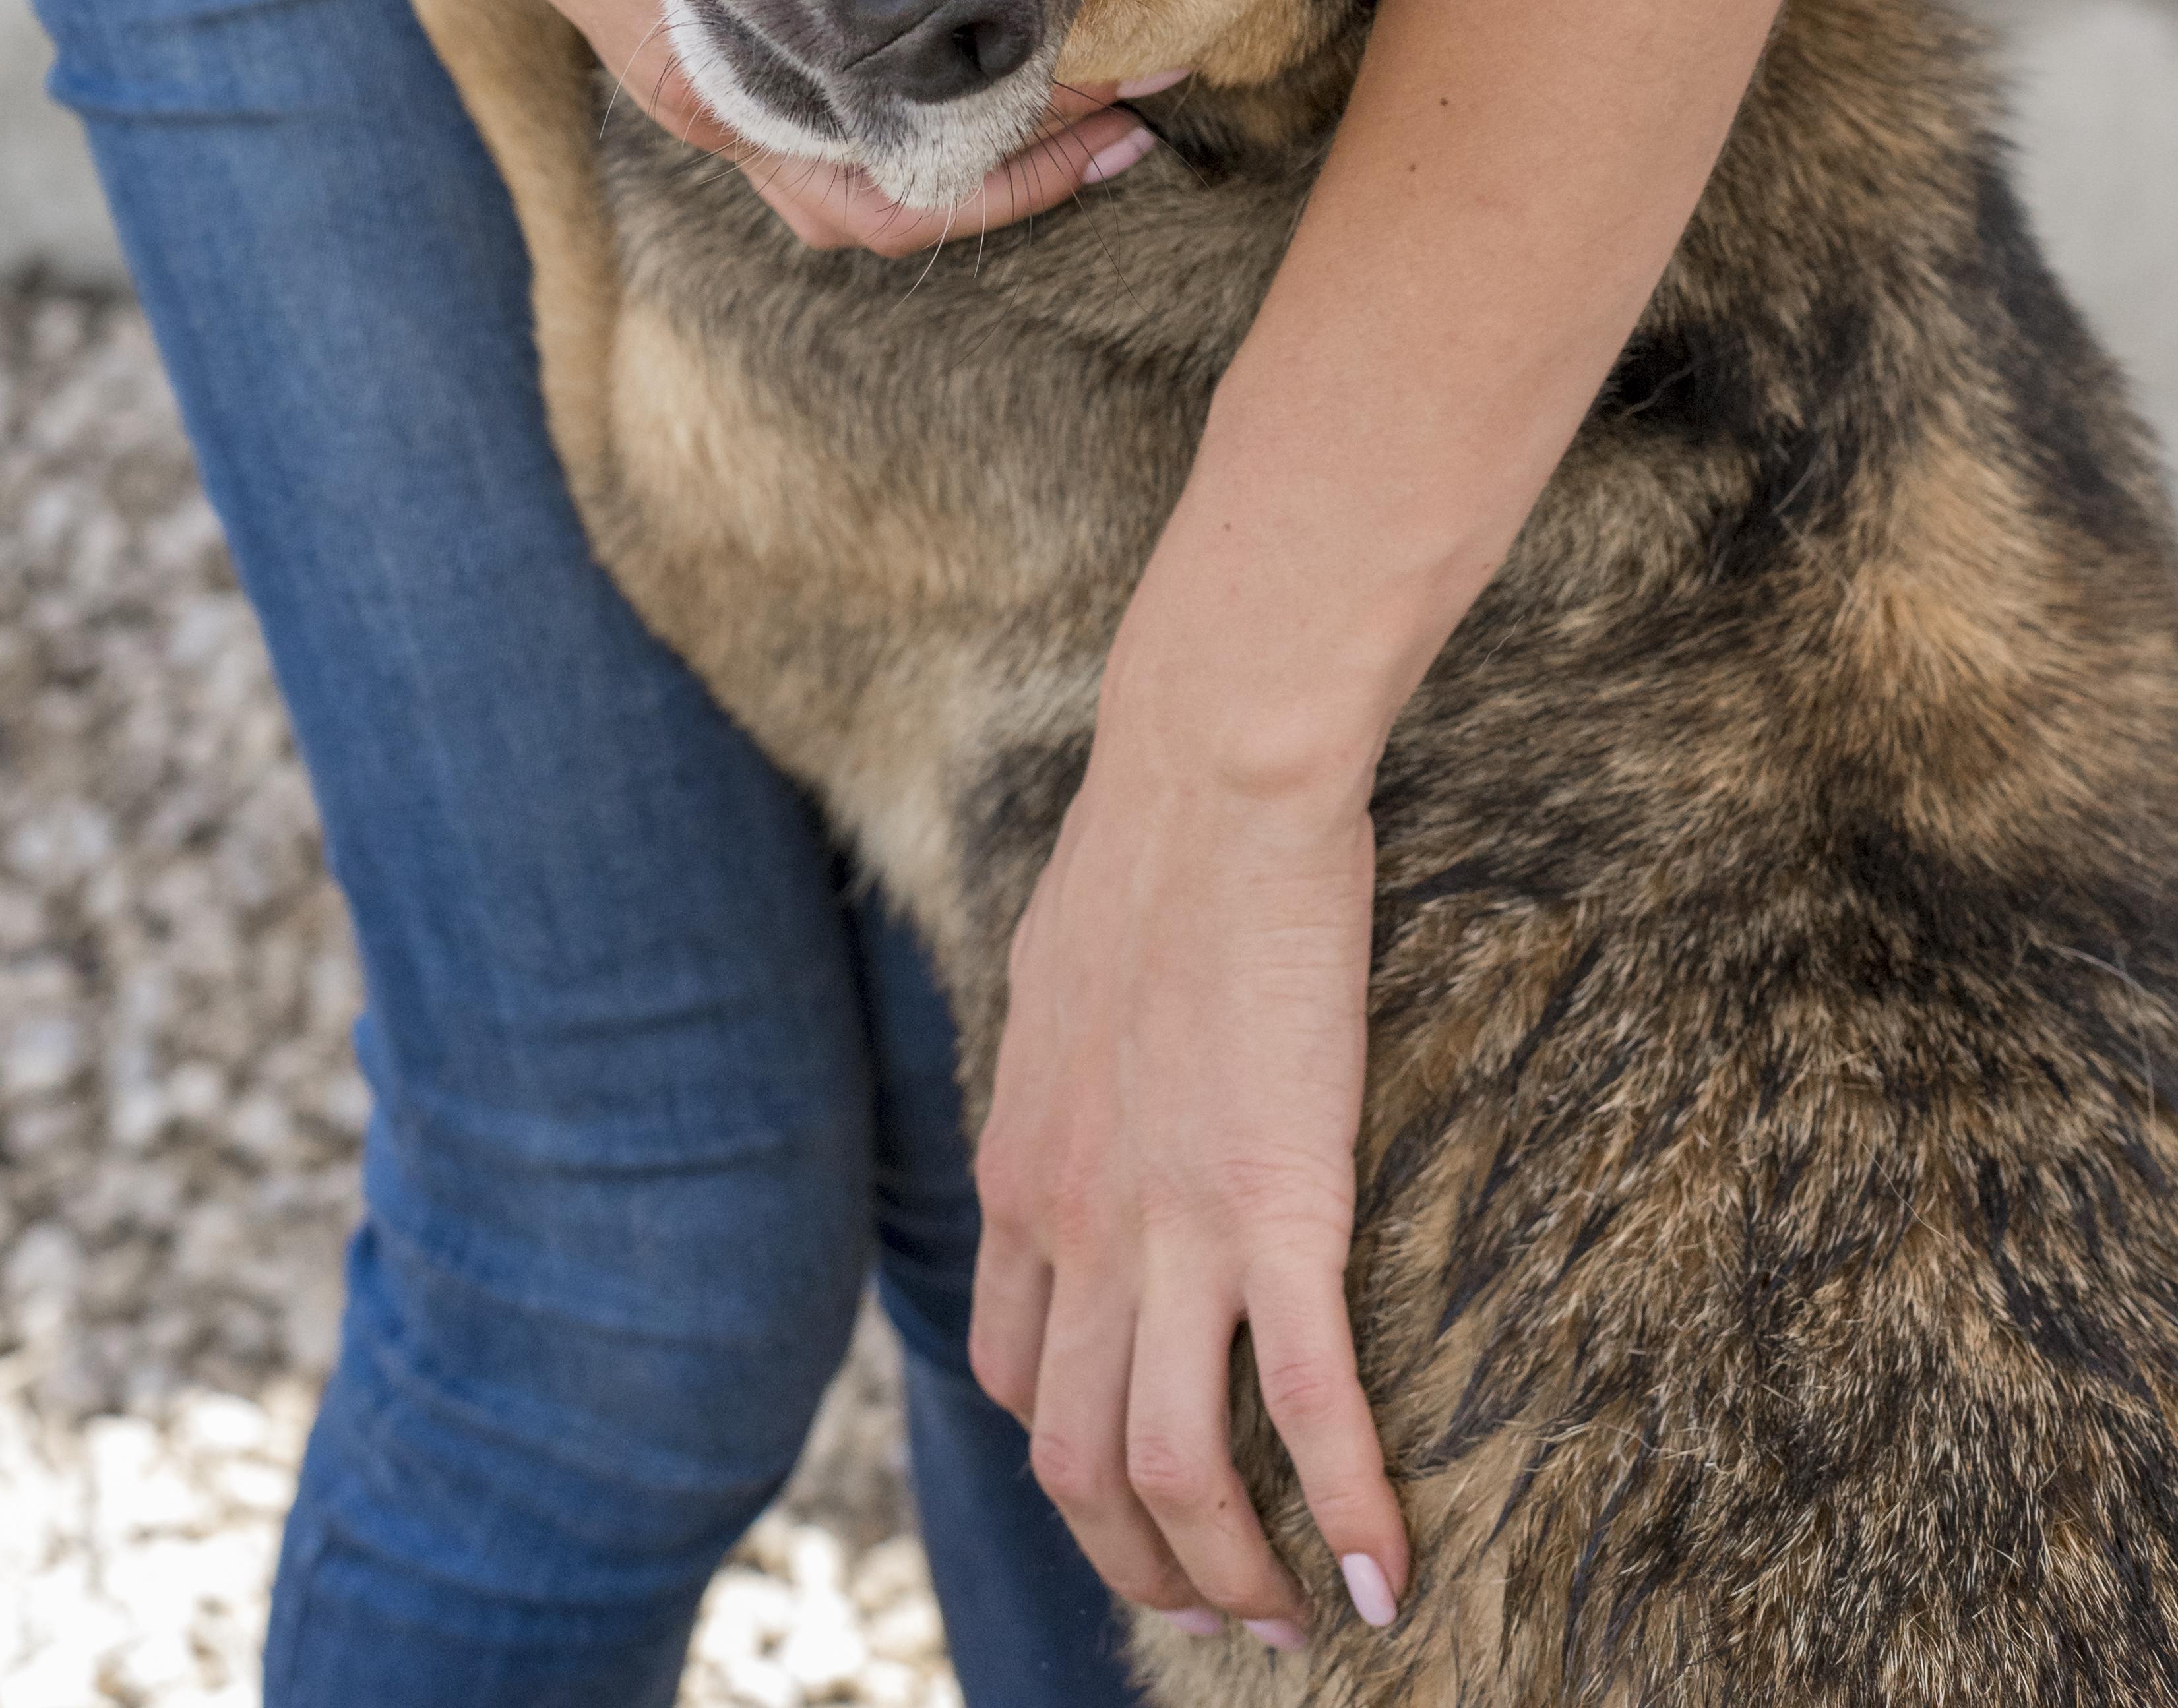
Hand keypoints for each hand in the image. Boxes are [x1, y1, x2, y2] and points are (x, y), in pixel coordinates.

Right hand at [412, 0, 1156, 257]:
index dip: (1004, 176)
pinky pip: (866, 107)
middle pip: (897, 207)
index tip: (1109, 112)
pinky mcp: (750, 33)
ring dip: (995, 146)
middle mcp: (728, 105)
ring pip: (884, 168)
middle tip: (1141, 115)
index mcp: (705, 79)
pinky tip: (1015, 43)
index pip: (879, 190)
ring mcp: (738, 79)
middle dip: (1025, 177)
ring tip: (1107, 92)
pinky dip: (947, 96)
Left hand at [968, 529, 1412, 1646]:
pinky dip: (1346, 1513)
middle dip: (1136, 1561)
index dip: (1061, 1458)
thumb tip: (1079, 1067)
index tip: (1123, 1495)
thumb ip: (1062, 1056)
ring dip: (1230, 1575)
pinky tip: (1392, 1577)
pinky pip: (1307, 1407)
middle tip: (1210, 1611)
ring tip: (1296, 1627)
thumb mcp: (1055, 974)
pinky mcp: (1279, 1204)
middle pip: (1072, 1458)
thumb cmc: (1147, 844)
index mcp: (1022, 1168)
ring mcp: (1170, 1225)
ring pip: (1172, 1469)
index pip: (1008, 1369)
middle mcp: (1074, 1225)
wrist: (1210, 777)